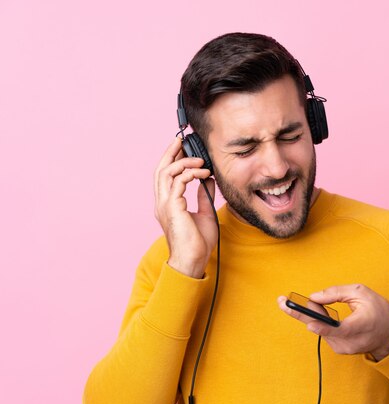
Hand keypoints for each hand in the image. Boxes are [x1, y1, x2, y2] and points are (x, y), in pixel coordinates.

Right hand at [154, 137, 216, 277]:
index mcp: (168, 204)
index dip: (171, 158)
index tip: (182, 147)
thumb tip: (209, 179)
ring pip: (166, 172)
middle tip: (182, 140)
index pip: (165, 175)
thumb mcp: (204, 213)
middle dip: (171, 152)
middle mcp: (162, 202)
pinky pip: (178, 182)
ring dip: (184, 162)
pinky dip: (191, 173)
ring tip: (201, 161)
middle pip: (161, 169)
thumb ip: (204, 195)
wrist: (193, 260)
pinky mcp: (173, 208)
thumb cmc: (198, 242)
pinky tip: (203, 173)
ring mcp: (165, 205)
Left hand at [278, 284, 388, 360]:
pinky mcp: (339, 349)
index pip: (340, 329)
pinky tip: (321, 314)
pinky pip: (324, 332)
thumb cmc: (377, 309)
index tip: (310, 323)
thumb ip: (337, 293)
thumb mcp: (361, 292)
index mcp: (361, 325)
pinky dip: (321, 322)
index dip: (323, 326)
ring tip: (309, 303)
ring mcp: (344, 348)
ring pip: (321, 329)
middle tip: (282, 302)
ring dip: (314, 315)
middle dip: (302, 314)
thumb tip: (314, 297)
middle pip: (322, 329)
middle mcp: (351, 341)